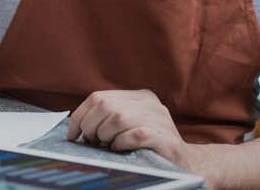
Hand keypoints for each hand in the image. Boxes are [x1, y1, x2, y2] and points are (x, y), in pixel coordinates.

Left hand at [66, 89, 188, 163]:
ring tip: (109, 145)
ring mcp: (159, 119)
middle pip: (105, 106)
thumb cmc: (150, 146)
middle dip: (91, 127)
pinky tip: (121, 149)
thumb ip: (108, 118)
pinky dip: (121, 144)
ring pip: (118, 118)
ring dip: (106, 136)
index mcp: (139, 97)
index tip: (73, 133)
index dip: (80, 115)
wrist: (186, 163)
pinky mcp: (165, 138)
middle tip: (92, 141)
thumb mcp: (129, 125)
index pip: (98, 97)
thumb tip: (77, 126)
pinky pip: (134, 135)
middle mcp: (150, 104)